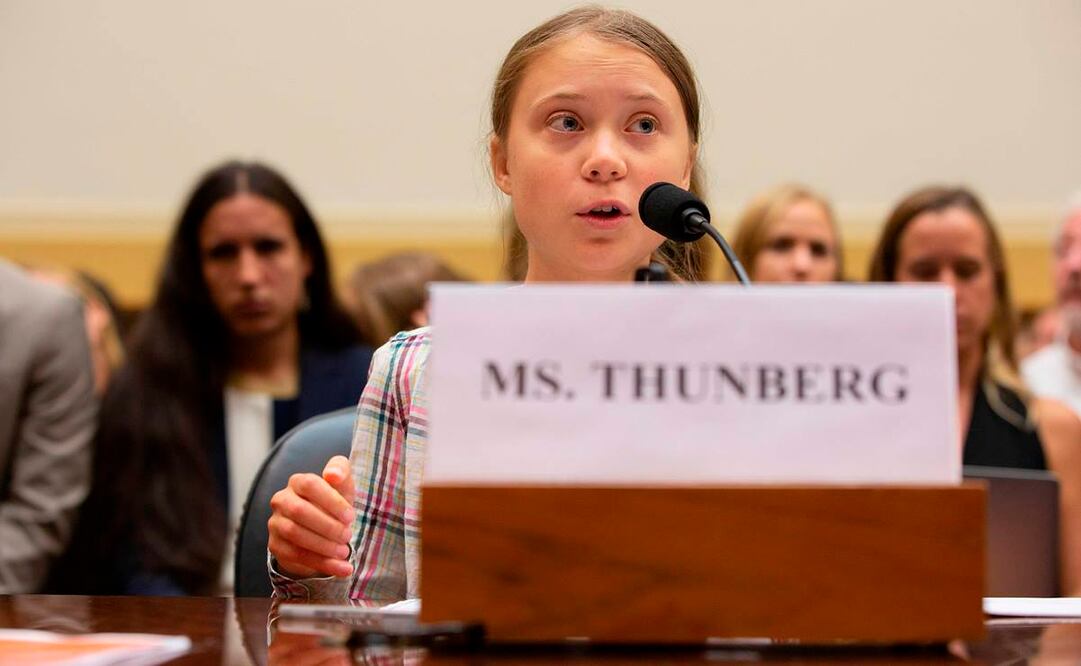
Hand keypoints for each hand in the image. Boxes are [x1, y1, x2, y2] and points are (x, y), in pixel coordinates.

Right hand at [268, 455, 354, 578]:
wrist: (321, 531)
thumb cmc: (333, 503)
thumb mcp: (342, 486)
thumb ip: (341, 471)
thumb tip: (333, 474)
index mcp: (298, 482)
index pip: (310, 485)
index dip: (331, 501)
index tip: (351, 516)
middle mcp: (281, 500)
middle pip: (299, 511)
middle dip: (327, 526)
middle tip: (348, 535)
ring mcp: (275, 523)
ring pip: (295, 534)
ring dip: (324, 546)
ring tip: (345, 552)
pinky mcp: (276, 546)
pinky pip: (297, 556)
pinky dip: (323, 563)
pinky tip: (342, 568)